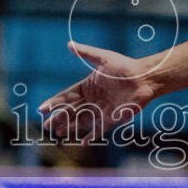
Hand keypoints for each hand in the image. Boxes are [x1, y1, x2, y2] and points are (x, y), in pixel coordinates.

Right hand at [37, 42, 157, 141]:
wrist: (145, 78)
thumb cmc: (125, 67)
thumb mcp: (104, 58)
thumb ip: (86, 53)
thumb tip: (69, 44)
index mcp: (88, 86)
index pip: (67, 96)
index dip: (55, 103)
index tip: (42, 109)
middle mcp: (93, 99)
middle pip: (72, 111)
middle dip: (59, 118)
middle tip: (46, 126)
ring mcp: (102, 109)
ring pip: (82, 121)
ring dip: (70, 127)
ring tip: (58, 133)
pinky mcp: (113, 118)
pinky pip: (99, 129)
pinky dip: (91, 135)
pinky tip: (82, 142)